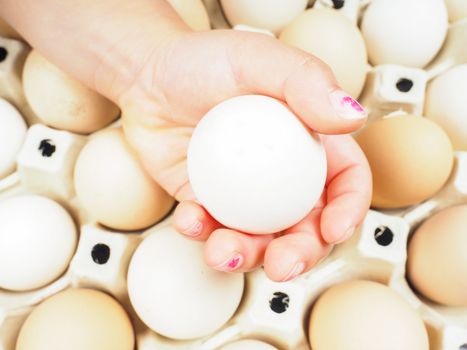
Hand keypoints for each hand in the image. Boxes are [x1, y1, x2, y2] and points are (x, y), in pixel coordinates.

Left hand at [119, 29, 371, 281]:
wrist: (148, 78)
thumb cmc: (205, 61)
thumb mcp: (259, 58)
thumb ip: (307, 81)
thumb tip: (353, 116)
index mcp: (309, 142)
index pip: (346, 181)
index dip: (349, 210)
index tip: (332, 228)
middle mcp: (282, 174)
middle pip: (308, 227)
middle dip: (301, 254)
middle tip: (282, 265)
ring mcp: (245, 193)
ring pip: (260, 240)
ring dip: (247, 256)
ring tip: (222, 251)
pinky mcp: (209, 203)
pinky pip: (212, 230)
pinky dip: (203, 233)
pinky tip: (190, 219)